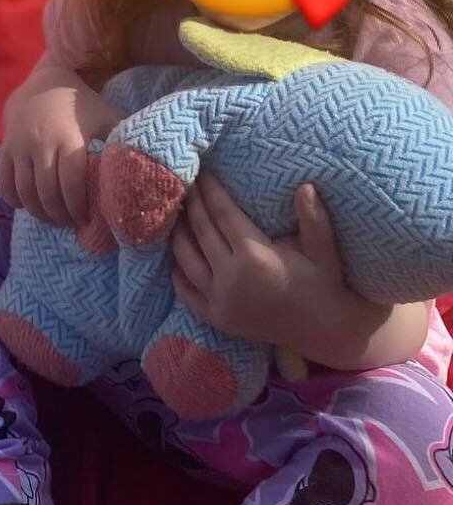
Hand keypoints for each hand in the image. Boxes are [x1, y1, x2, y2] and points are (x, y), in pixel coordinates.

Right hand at [0, 65, 123, 225]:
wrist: (44, 83)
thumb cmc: (82, 106)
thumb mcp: (105, 116)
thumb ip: (122, 139)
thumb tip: (148, 167)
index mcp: (69, 138)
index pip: (71, 183)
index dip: (78, 207)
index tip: (86, 219)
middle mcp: (41, 143)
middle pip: (47, 193)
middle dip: (60, 215)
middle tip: (71, 223)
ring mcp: (19, 147)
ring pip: (25, 192)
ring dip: (39, 212)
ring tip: (53, 218)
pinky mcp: (5, 149)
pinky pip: (4, 183)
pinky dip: (14, 199)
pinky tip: (28, 205)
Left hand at [171, 176, 370, 357]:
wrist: (327, 332)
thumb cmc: (326, 284)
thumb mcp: (324, 250)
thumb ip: (314, 218)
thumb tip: (305, 186)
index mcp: (255, 257)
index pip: (222, 213)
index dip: (210, 190)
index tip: (203, 172)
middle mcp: (231, 279)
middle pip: (201, 231)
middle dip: (192, 204)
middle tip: (187, 182)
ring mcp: (221, 302)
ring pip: (186, 258)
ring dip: (179, 232)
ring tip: (177, 212)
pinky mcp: (218, 319)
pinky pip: (186, 292)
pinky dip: (177, 271)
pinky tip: (177, 255)